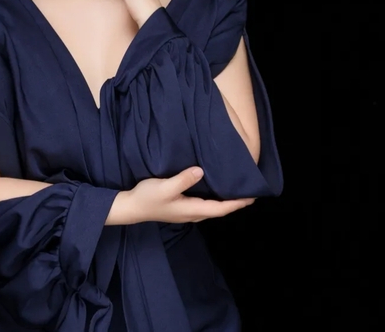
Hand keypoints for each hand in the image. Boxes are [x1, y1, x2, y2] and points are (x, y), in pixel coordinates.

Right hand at [123, 167, 255, 224]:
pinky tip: (215, 189)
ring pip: (212, 207)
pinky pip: (205, 204)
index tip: (252, 197)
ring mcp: (187, 211)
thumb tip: (201, 171)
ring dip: (226, 201)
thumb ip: (183, 179)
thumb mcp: (165, 187)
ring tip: (237, 190)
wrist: (132, 207)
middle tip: (251, 192)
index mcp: (192, 209)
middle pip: (220, 210)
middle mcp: (193, 213)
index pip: (221, 208)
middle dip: (235, 203)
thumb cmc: (148, 197)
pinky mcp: (182, 207)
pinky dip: (215, 198)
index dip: (237, 203)